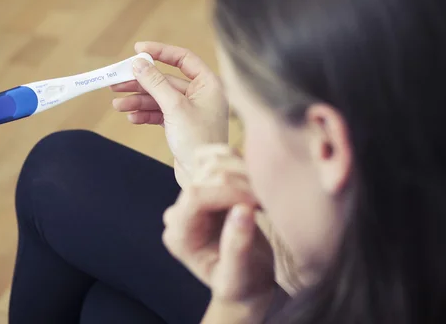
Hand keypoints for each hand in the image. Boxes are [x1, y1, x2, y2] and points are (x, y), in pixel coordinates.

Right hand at [110, 42, 228, 187]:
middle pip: (166, 80)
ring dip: (138, 101)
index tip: (138, 49)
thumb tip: (138, 62)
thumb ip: (155, 83)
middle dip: (141, 82)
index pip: (183, 58)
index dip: (160, 52)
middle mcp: (201, 95)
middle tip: (116, 82)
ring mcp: (191, 111)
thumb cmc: (197, 140)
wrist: (203, 177)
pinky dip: (145, 115)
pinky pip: (160, 114)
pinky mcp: (181, 126)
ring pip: (160, 98)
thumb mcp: (174, 107)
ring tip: (117, 105)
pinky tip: (131, 118)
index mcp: (208, 84)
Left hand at [162, 145, 274, 306]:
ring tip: (263, 197)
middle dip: (238, 183)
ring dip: (242, 171)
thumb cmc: (244, 285)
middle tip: (266, 201)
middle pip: (204, 176)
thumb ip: (238, 246)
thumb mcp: (240, 275)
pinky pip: (217, 160)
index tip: (256, 202)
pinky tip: (255, 182)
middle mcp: (179, 212)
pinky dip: (238, 163)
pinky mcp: (206, 188)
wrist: (247, 285)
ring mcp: (191, 198)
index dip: (227, 191)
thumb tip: (243, 210)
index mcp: (179, 235)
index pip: (196, 196)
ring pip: (212, 163)